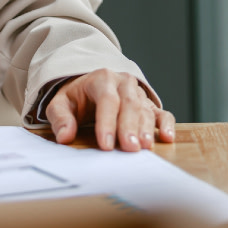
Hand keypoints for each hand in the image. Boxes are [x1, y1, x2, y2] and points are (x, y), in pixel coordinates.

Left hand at [45, 69, 174, 151]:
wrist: (89, 87)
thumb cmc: (76, 99)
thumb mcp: (60, 104)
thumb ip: (60, 119)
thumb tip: (65, 136)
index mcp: (101, 79)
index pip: (107, 100)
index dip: (107, 122)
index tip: (106, 144)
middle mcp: (123, 83)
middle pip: (129, 104)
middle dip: (129, 127)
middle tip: (129, 148)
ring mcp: (138, 93)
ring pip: (145, 110)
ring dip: (146, 129)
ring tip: (145, 147)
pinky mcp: (149, 105)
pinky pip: (161, 112)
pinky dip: (166, 124)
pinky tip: (167, 137)